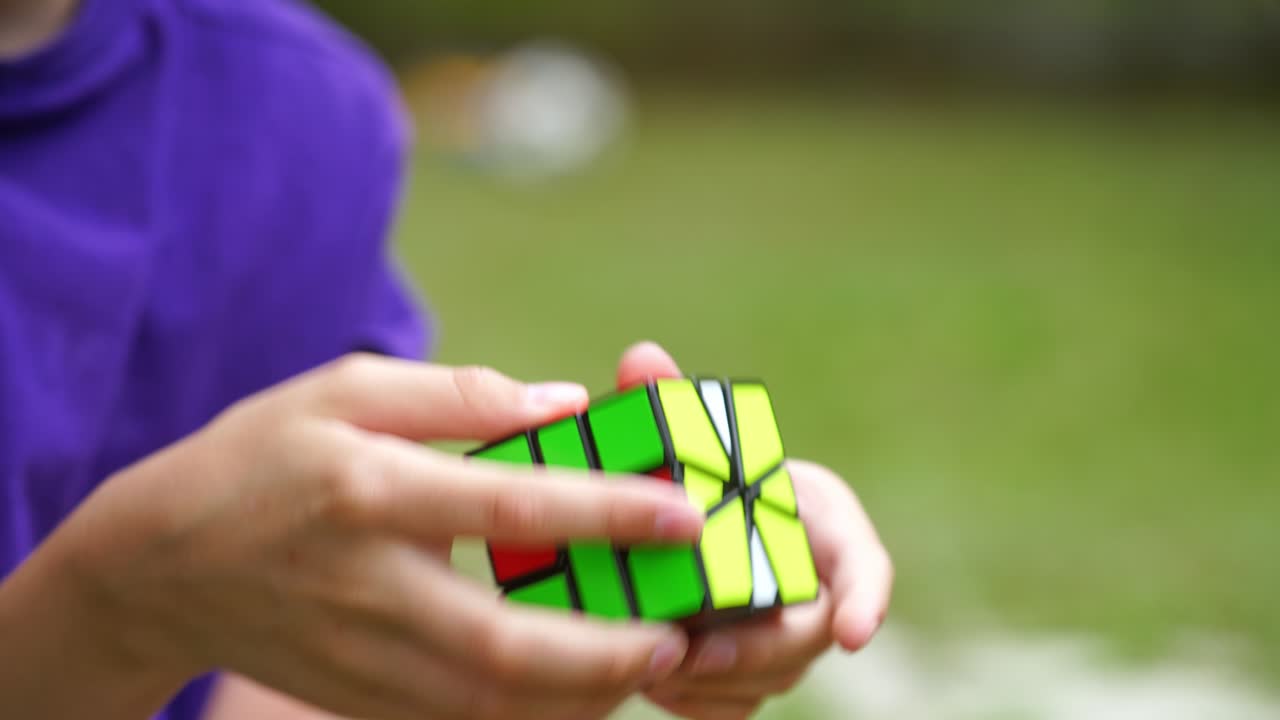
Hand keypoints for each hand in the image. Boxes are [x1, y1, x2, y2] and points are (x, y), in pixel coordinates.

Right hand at [40, 355, 705, 719]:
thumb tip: (564, 404)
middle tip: (682, 637)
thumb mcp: (348, 391)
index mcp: (371, 491)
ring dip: (582, 694)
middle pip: (506, 645)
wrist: (163, 565)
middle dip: (608, 652)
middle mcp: (370, 585)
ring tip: (649, 666)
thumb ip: (460, 396)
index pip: (509, 507)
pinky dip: (532, 713)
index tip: (683, 516)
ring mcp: (362, 656)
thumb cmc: (265, 457)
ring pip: (491, 702)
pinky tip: (581, 688)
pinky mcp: (361, 697)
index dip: (606, 514)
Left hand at [614, 342, 893, 719]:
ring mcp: (786, 638)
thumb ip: (670, 402)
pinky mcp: (751, 674)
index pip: (865, 565)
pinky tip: (650, 679)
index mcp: (821, 524)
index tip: (854, 633)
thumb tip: (639, 358)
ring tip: (654, 664)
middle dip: (755, 651)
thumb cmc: (705, 470)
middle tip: (695, 653)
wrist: (696, 517)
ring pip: (766, 678)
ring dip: (713, 679)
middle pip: (806, 637)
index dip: (868, 599)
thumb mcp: (691, 436)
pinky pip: (732, 706)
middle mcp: (816, 588)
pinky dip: (693, 700)